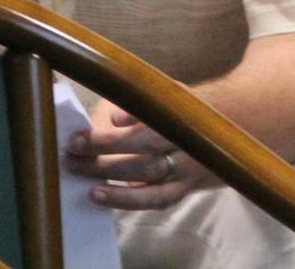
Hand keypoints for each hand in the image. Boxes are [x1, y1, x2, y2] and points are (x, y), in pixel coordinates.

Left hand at [62, 98, 212, 209]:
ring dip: (115, 186)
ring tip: (83, 182)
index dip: (109, 136)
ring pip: (150, 183)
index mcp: (179, 114)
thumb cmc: (176, 107)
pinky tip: (102, 197)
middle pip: (144, 158)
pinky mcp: (183, 188)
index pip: (142, 127)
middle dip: (104, 159)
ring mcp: (188, 170)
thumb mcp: (159, 94)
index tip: (78, 137)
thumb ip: (132, 105)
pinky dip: (128, 201)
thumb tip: (101, 125)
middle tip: (71, 156)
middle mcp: (187, 144)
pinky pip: (156, 200)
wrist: (223, 124)